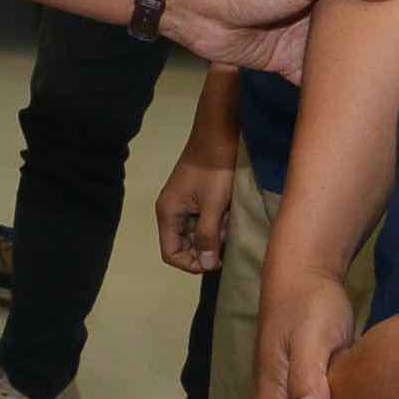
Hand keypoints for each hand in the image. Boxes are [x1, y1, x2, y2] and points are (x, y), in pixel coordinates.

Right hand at [156, 149, 232, 273]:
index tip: (215, 260)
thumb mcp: (214, 205)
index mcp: (168, 213)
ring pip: (197, 233)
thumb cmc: (215, 168)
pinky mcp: (197, 198)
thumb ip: (208, 237)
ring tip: (229, 219)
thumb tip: (205, 265)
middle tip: (226, 236)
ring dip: (215, 233)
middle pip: (185, 245)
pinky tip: (229, 211)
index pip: (171, 253)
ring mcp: (184, 204)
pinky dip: (218, 221)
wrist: (220, 133)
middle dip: (207, 246)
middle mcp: (172, 211)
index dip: (191, 263)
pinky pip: (204, 220)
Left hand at [161, 0, 393, 81]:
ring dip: (351, 71)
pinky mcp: (282, 63)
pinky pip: (309, 80)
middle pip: (349, 31)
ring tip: (390, 87)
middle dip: (372, 44)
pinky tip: (350, 105)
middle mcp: (313, 13)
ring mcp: (298, 40)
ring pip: (332, 58)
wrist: (198, 10)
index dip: (384, 7)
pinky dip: (326, 91)